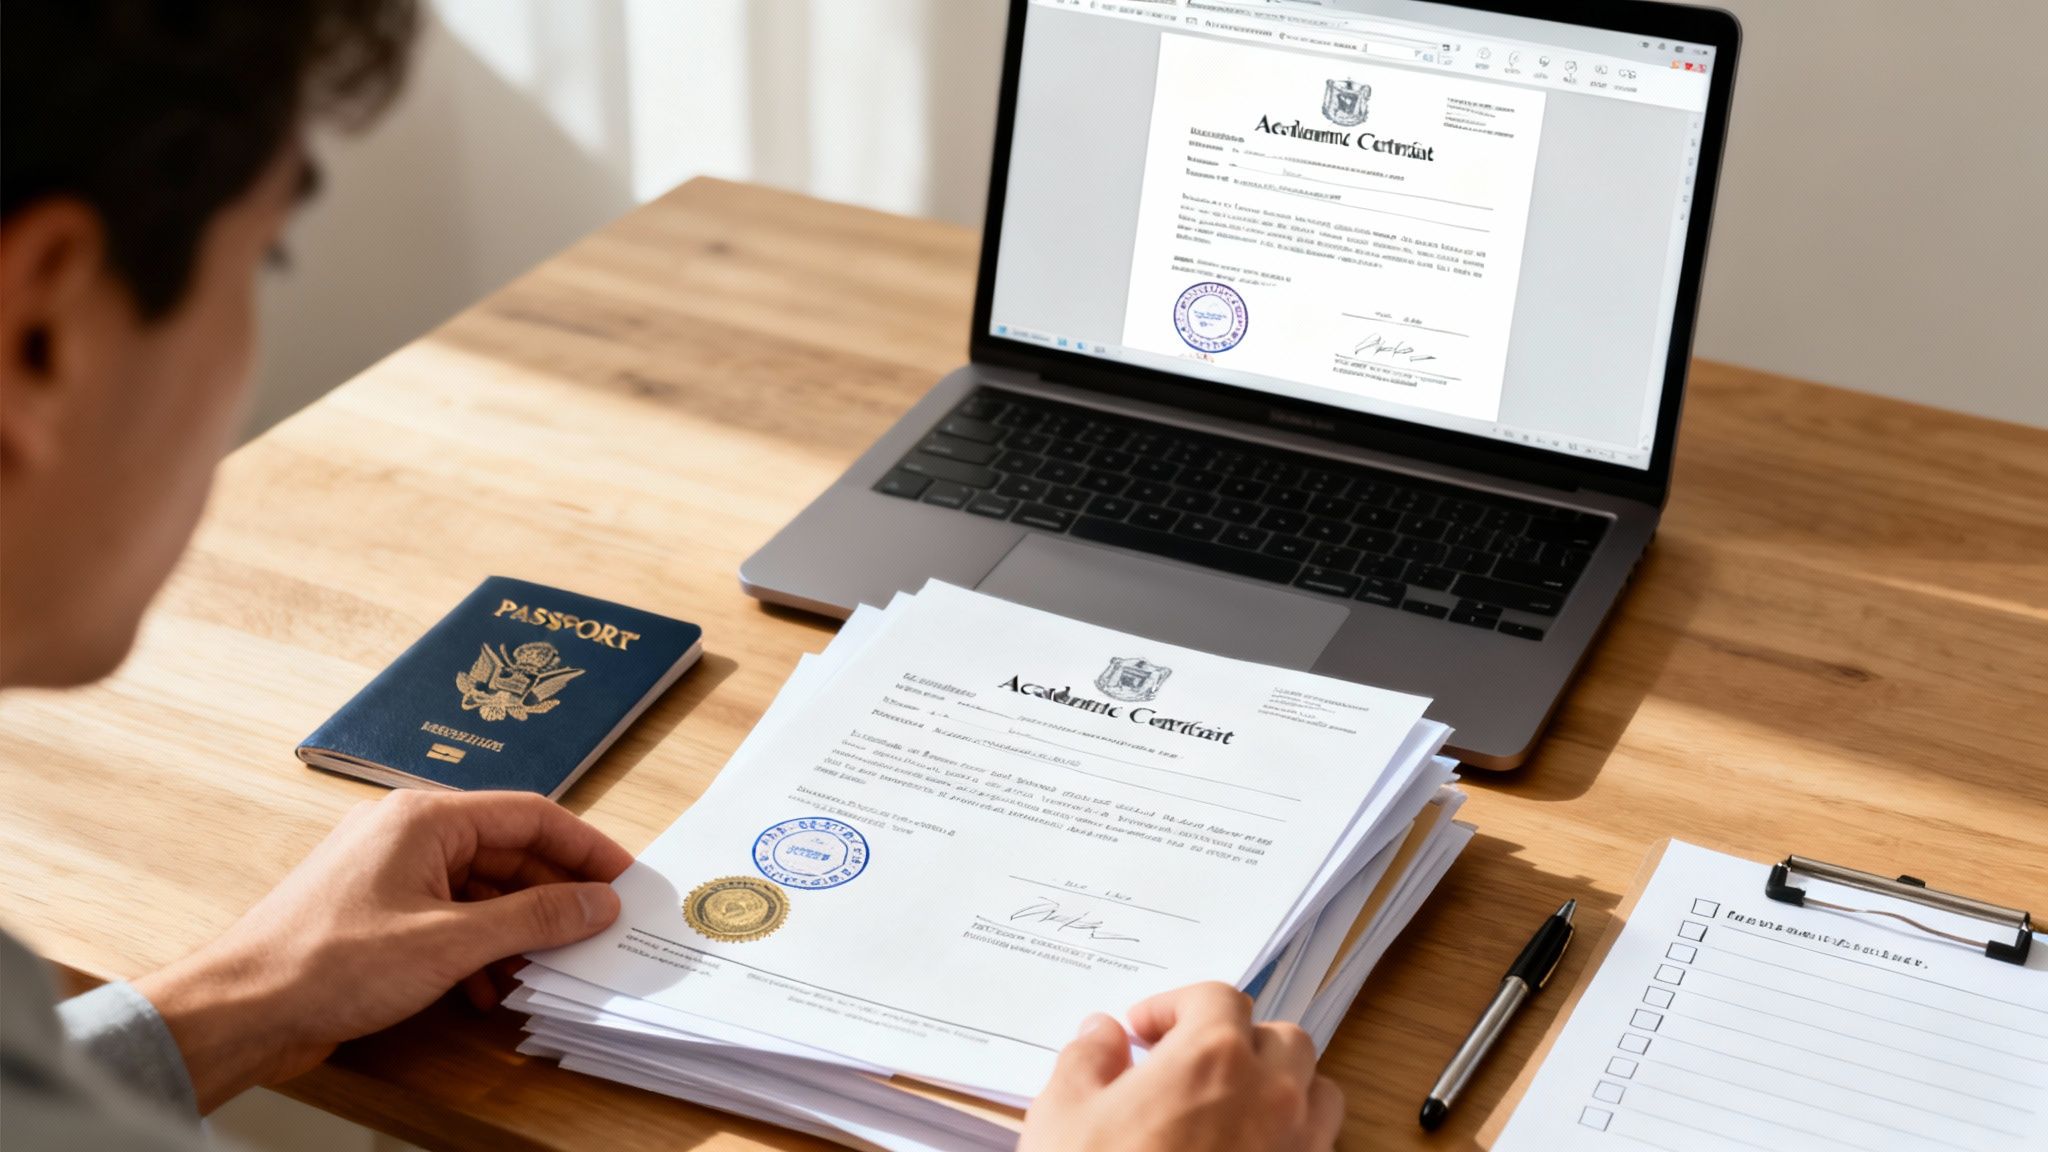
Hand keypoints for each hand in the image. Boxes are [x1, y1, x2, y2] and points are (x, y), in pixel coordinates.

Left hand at [132, 789, 631, 1111]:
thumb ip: (534, 918)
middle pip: (507, 851)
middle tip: (597, 928)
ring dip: (515, 928)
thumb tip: (597, 902)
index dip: (585, 847)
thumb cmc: (328, 964)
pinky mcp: (375, 913)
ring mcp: (388, 873)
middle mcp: (407, 833)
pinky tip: (489, 987)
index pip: (531, 814)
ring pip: (478, 888)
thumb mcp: (451, 942)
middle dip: (552, 894)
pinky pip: (447, 916)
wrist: (241, 1010)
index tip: (625, 878)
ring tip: (545, 964)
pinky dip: (477, 948)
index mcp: (425, 817)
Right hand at [1019, 982, 1342, 1151]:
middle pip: (1279, 1037)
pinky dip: (1290, 1136)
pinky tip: (1242, 1150)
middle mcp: (1270, 1094)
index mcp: (1213, 1057)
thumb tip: (1101, 1034)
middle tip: (1183, 1063)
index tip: (1142, 1031)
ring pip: (1314, 1090)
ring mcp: (1295, 1146)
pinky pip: (1315, 1146)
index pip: (1217, 997)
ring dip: (1279, 1084)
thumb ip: (1088, 1059)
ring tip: (1229, 1104)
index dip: (1174, 1005)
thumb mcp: (1064, 1114)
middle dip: (1235, 1039)